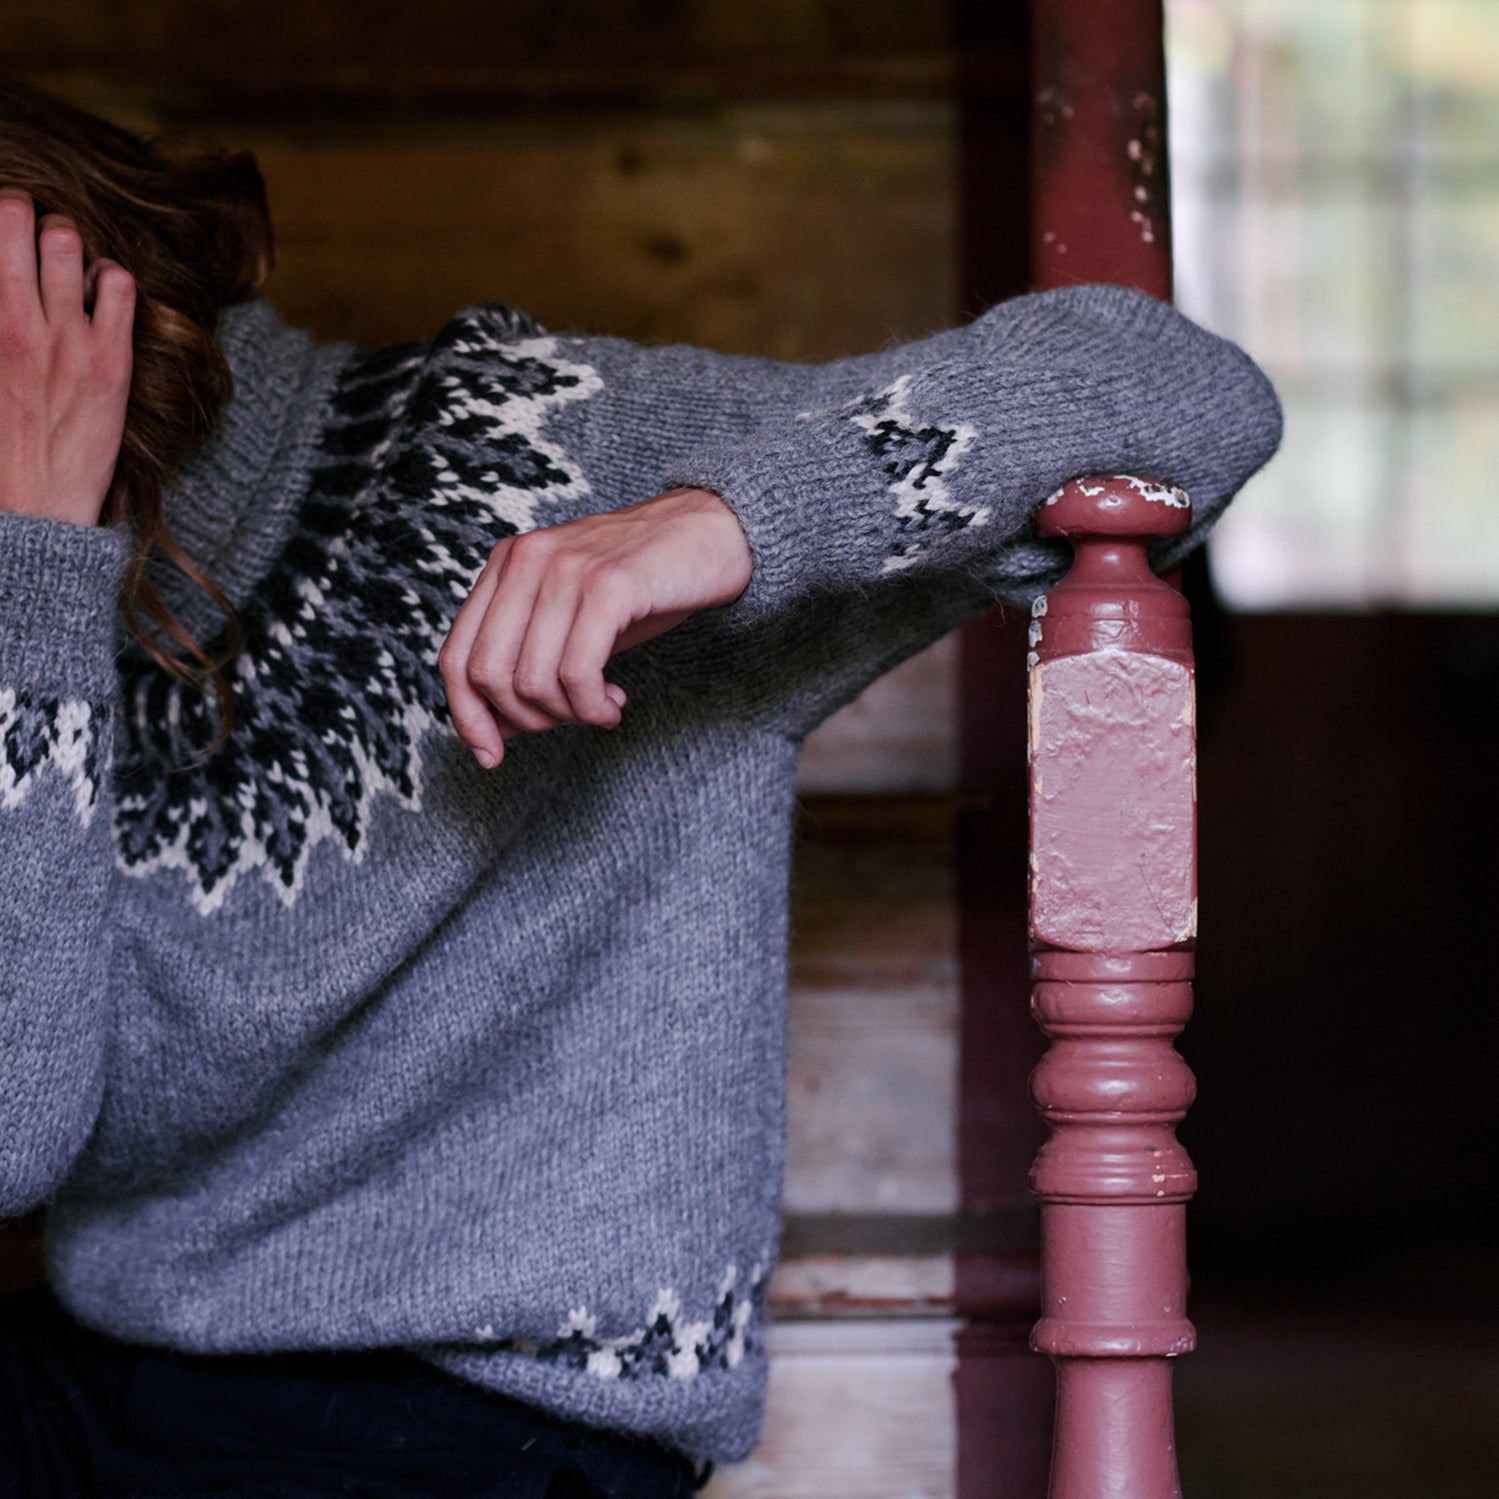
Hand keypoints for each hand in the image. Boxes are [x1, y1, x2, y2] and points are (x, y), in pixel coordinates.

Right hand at [0, 189, 134, 526]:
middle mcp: (12, 320)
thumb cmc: (0, 443)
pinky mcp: (110, 359)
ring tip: (65, 268)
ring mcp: (63, 336)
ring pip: (65, 240)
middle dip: (23, 214)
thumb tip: (5, 296)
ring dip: (66, 243)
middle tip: (28, 235)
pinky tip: (102, 297)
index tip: (2, 238)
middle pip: (16, 216)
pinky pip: (118, 283)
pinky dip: (110, 277)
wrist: (34, 504)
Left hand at [439, 486, 753, 766]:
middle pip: (488, 674)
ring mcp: (565, 568)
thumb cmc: (644, 584)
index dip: (467, 716)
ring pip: (533, 680)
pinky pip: (578, 673)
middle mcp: (525, 559)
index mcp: (505, 565)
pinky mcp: (607, 585)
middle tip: (568, 722)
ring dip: (570, 715)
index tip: (491, 754)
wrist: (714, 532)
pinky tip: (614, 704)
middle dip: (527, 720)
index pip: (455, 656)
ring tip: (601, 710)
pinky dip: (593, 706)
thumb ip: (529, 661)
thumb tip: (493, 730)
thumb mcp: (573, 621)